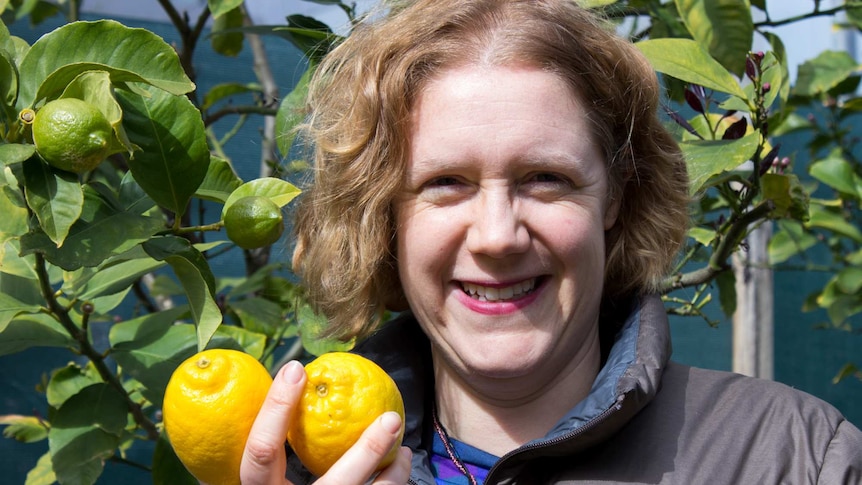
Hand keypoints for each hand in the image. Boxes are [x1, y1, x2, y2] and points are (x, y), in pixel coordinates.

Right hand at [239, 360, 411, 484]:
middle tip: (392, 418)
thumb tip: (283, 391)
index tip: (296, 369)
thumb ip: (265, 459)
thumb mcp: (262, 484)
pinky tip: (398, 472)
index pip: (260, 453)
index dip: (275, 409)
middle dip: (369, 450)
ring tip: (404, 450)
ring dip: (394, 473)